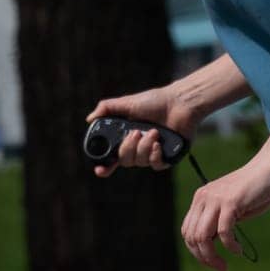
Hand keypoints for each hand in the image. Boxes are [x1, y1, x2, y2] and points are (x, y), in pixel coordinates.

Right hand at [84, 86, 199, 176]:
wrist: (179, 104)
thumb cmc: (155, 101)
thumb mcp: (128, 102)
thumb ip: (107, 108)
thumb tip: (90, 119)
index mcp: (126, 137)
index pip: (112, 157)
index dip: (105, 166)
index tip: (100, 169)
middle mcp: (137, 148)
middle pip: (124, 161)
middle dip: (128, 147)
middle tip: (136, 132)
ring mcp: (151, 154)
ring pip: (139, 162)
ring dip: (144, 146)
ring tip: (154, 131)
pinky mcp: (166, 158)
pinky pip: (155, 165)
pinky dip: (154, 154)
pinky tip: (158, 143)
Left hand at [181, 149, 269, 270]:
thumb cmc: (255, 190)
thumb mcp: (232, 209)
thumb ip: (219, 222)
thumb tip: (211, 244)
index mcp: (200, 199)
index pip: (188, 231)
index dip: (196, 252)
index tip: (212, 262)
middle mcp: (203, 197)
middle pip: (192, 237)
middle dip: (204, 258)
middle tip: (220, 268)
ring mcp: (215, 198)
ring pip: (203, 236)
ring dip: (212, 256)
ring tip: (224, 265)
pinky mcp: (231, 202)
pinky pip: (224, 231)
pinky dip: (230, 246)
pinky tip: (238, 250)